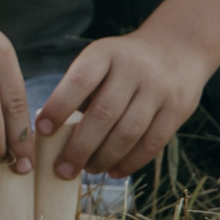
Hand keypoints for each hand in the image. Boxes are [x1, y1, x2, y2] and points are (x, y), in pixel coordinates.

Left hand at [38, 28, 210, 178]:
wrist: (177, 48)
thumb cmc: (122, 64)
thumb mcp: (99, 61)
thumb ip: (78, 91)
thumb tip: (52, 135)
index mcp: (105, 54)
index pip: (79, 81)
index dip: (59, 107)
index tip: (41, 131)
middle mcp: (133, 69)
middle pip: (104, 114)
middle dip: (79, 147)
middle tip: (62, 169)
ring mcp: (159, 89)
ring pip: (128, 132)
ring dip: (104, 158)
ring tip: (89, 170)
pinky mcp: (178, 109)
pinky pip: (152, 142)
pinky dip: (131, 162)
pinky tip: (114, 171)